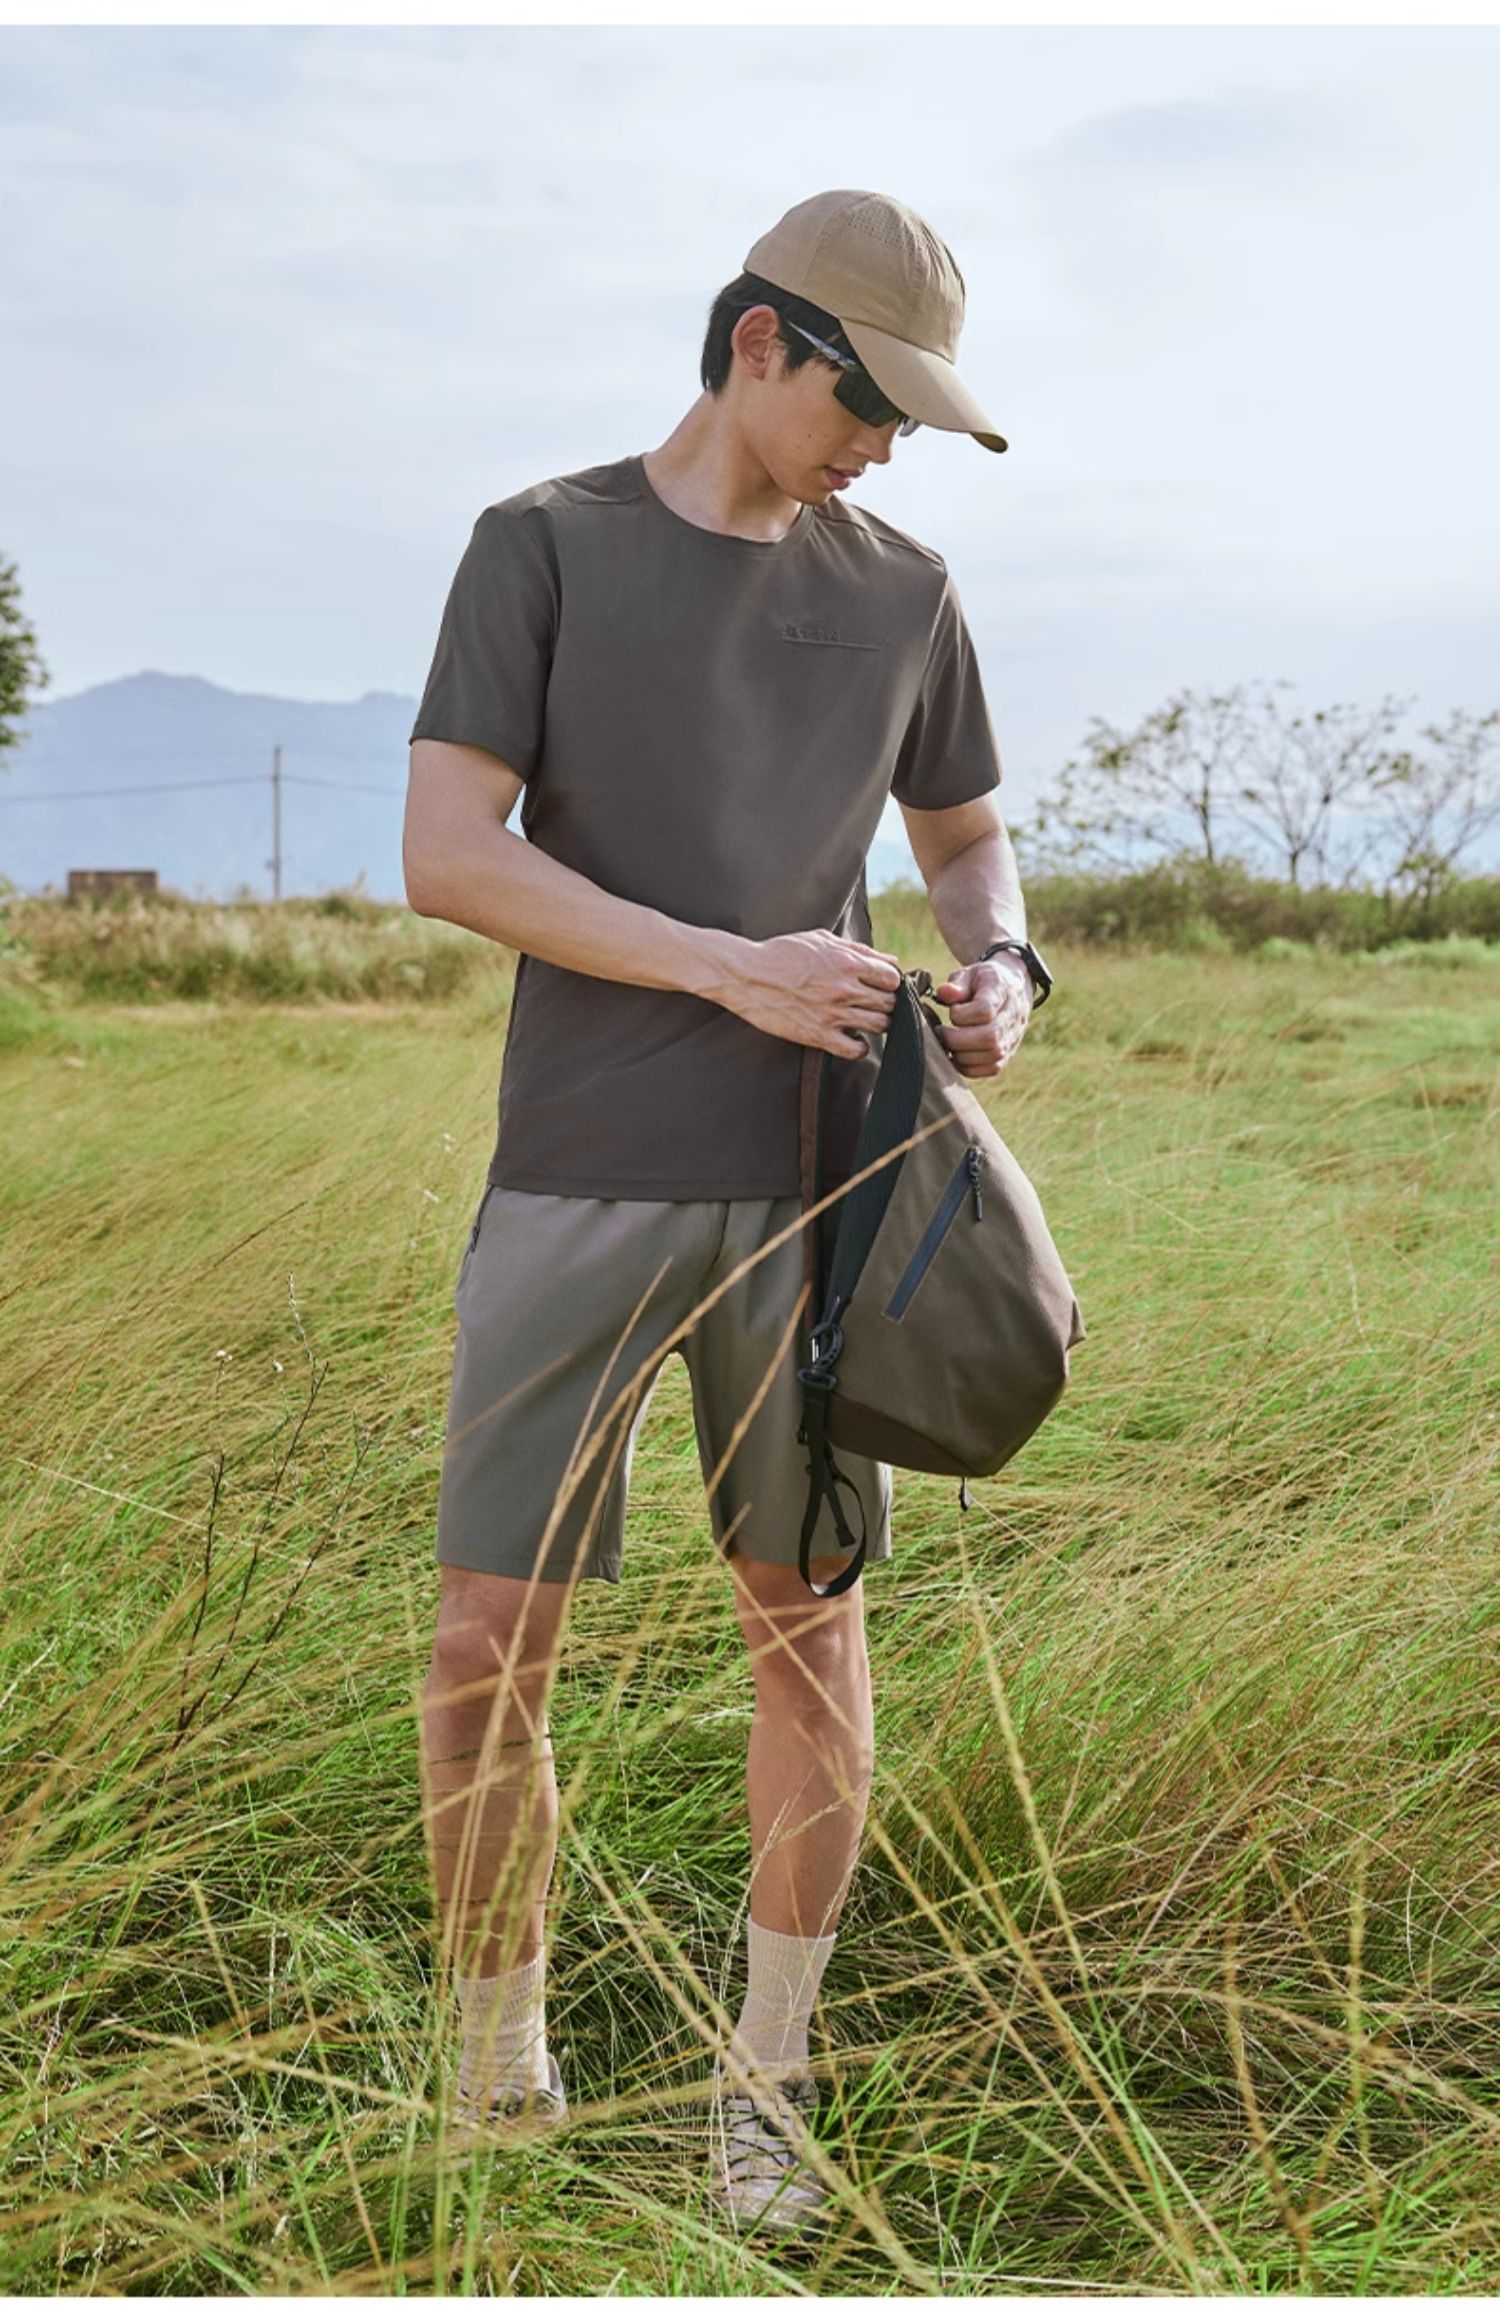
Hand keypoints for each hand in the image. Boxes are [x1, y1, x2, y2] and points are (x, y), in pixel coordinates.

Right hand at [727, 929, 903, 1056]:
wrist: (747, 975)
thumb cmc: (782, 953)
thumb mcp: (821, 940)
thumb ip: (858, 950)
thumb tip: (890, 960)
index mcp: (847, 962)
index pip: (893, 978)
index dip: (892, 982)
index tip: (882, 985)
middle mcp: (844, 989)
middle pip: (889, 1003)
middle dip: (887, 1002)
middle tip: (874, 1002)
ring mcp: (832, 1014)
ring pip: (879, 1025)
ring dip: (877, 1023)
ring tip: (865, 1018)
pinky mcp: (818, 1036)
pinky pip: (855, 1050)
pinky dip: (860, 1046)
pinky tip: (852, 1037)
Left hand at [932, 955, 1031, 1077]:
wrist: (1013, 988)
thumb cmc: (985, 981)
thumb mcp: (971, 974)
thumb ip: (957, 984)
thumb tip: (943, 993)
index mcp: (1002, 991)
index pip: (984, 1011)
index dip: (961, 1015)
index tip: (952, 1010)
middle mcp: (1012, 1016)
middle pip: (989, 1038)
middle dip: (957, 1039)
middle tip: (942, 1032)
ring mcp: (1013, 1037)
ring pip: (991, 1056)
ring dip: (961, 1054)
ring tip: (948, 1043)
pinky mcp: (1008, 1053)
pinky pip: (991, 1068)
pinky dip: (969, 1067)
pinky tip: (956, 1055)